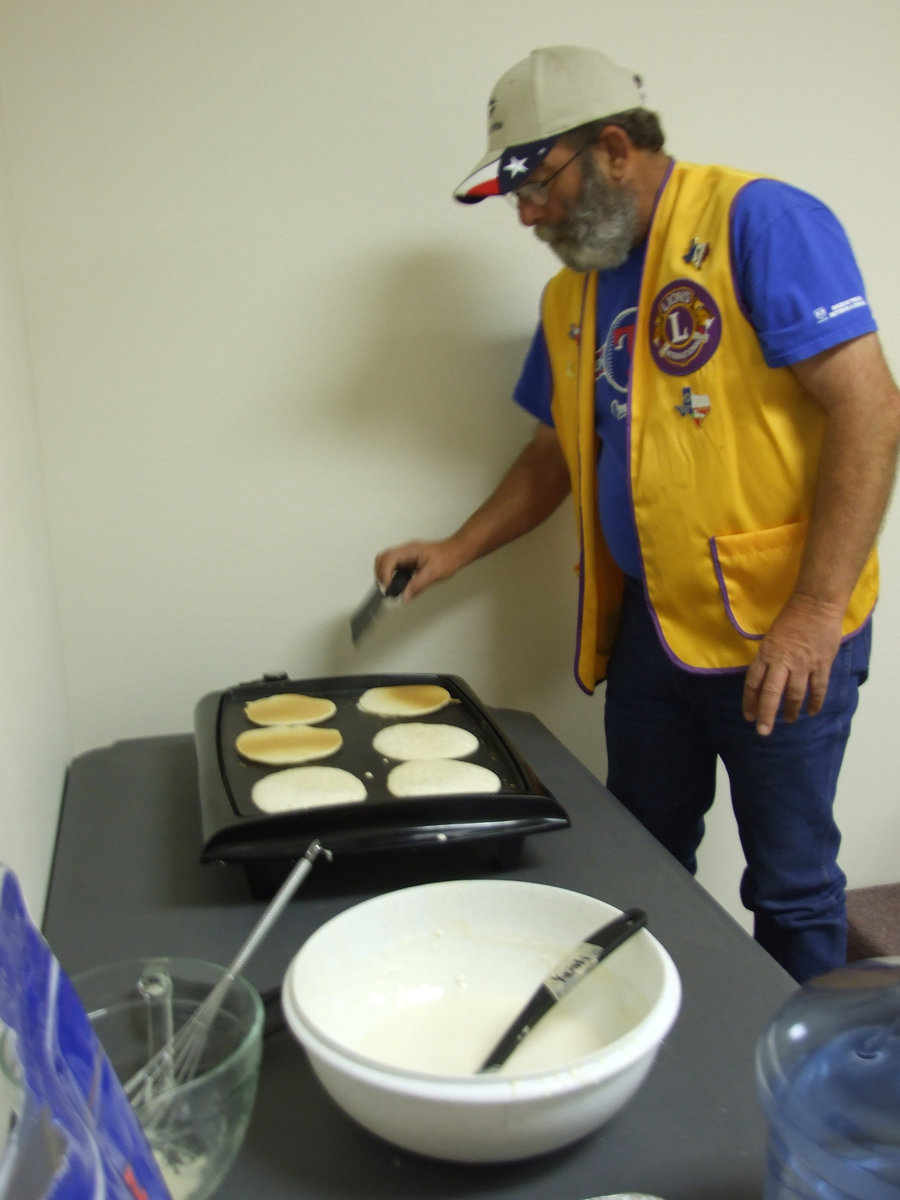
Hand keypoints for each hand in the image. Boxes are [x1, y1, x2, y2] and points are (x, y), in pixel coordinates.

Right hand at [374, 538, 466, 602]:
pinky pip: (394, 566)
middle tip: (386, 588)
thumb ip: (417, 586)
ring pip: (386, 562)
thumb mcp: (433, 574)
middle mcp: (405, 551)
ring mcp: (406, 555)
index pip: (388, 559)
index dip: (384, 574)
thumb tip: (405, 597)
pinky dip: (392, 575)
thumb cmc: (448, 557)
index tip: (388, 587)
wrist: (456, 552)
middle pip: (382, 558)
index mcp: (409, 550)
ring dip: (384, 574)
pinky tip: (398, 584)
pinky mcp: (409, 560)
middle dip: (380, 574)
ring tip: (390, 588)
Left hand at [742, 593, 843, 735]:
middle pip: (771, 694)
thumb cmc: (791, 618)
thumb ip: (767, 659)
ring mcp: (803, 664)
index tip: (748, 716)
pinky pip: (818, 689)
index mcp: (766, 654)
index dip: (749, 702)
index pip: (753, 683)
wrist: (816, 604)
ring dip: (791, 711)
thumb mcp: (770, 637)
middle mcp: (782, 662)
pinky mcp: (821, 664)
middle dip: (766, 715)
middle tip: (763, 731)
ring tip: (788, 720)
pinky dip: (815, 702)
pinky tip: (812, 711)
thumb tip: (762, 679)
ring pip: (795, 695)